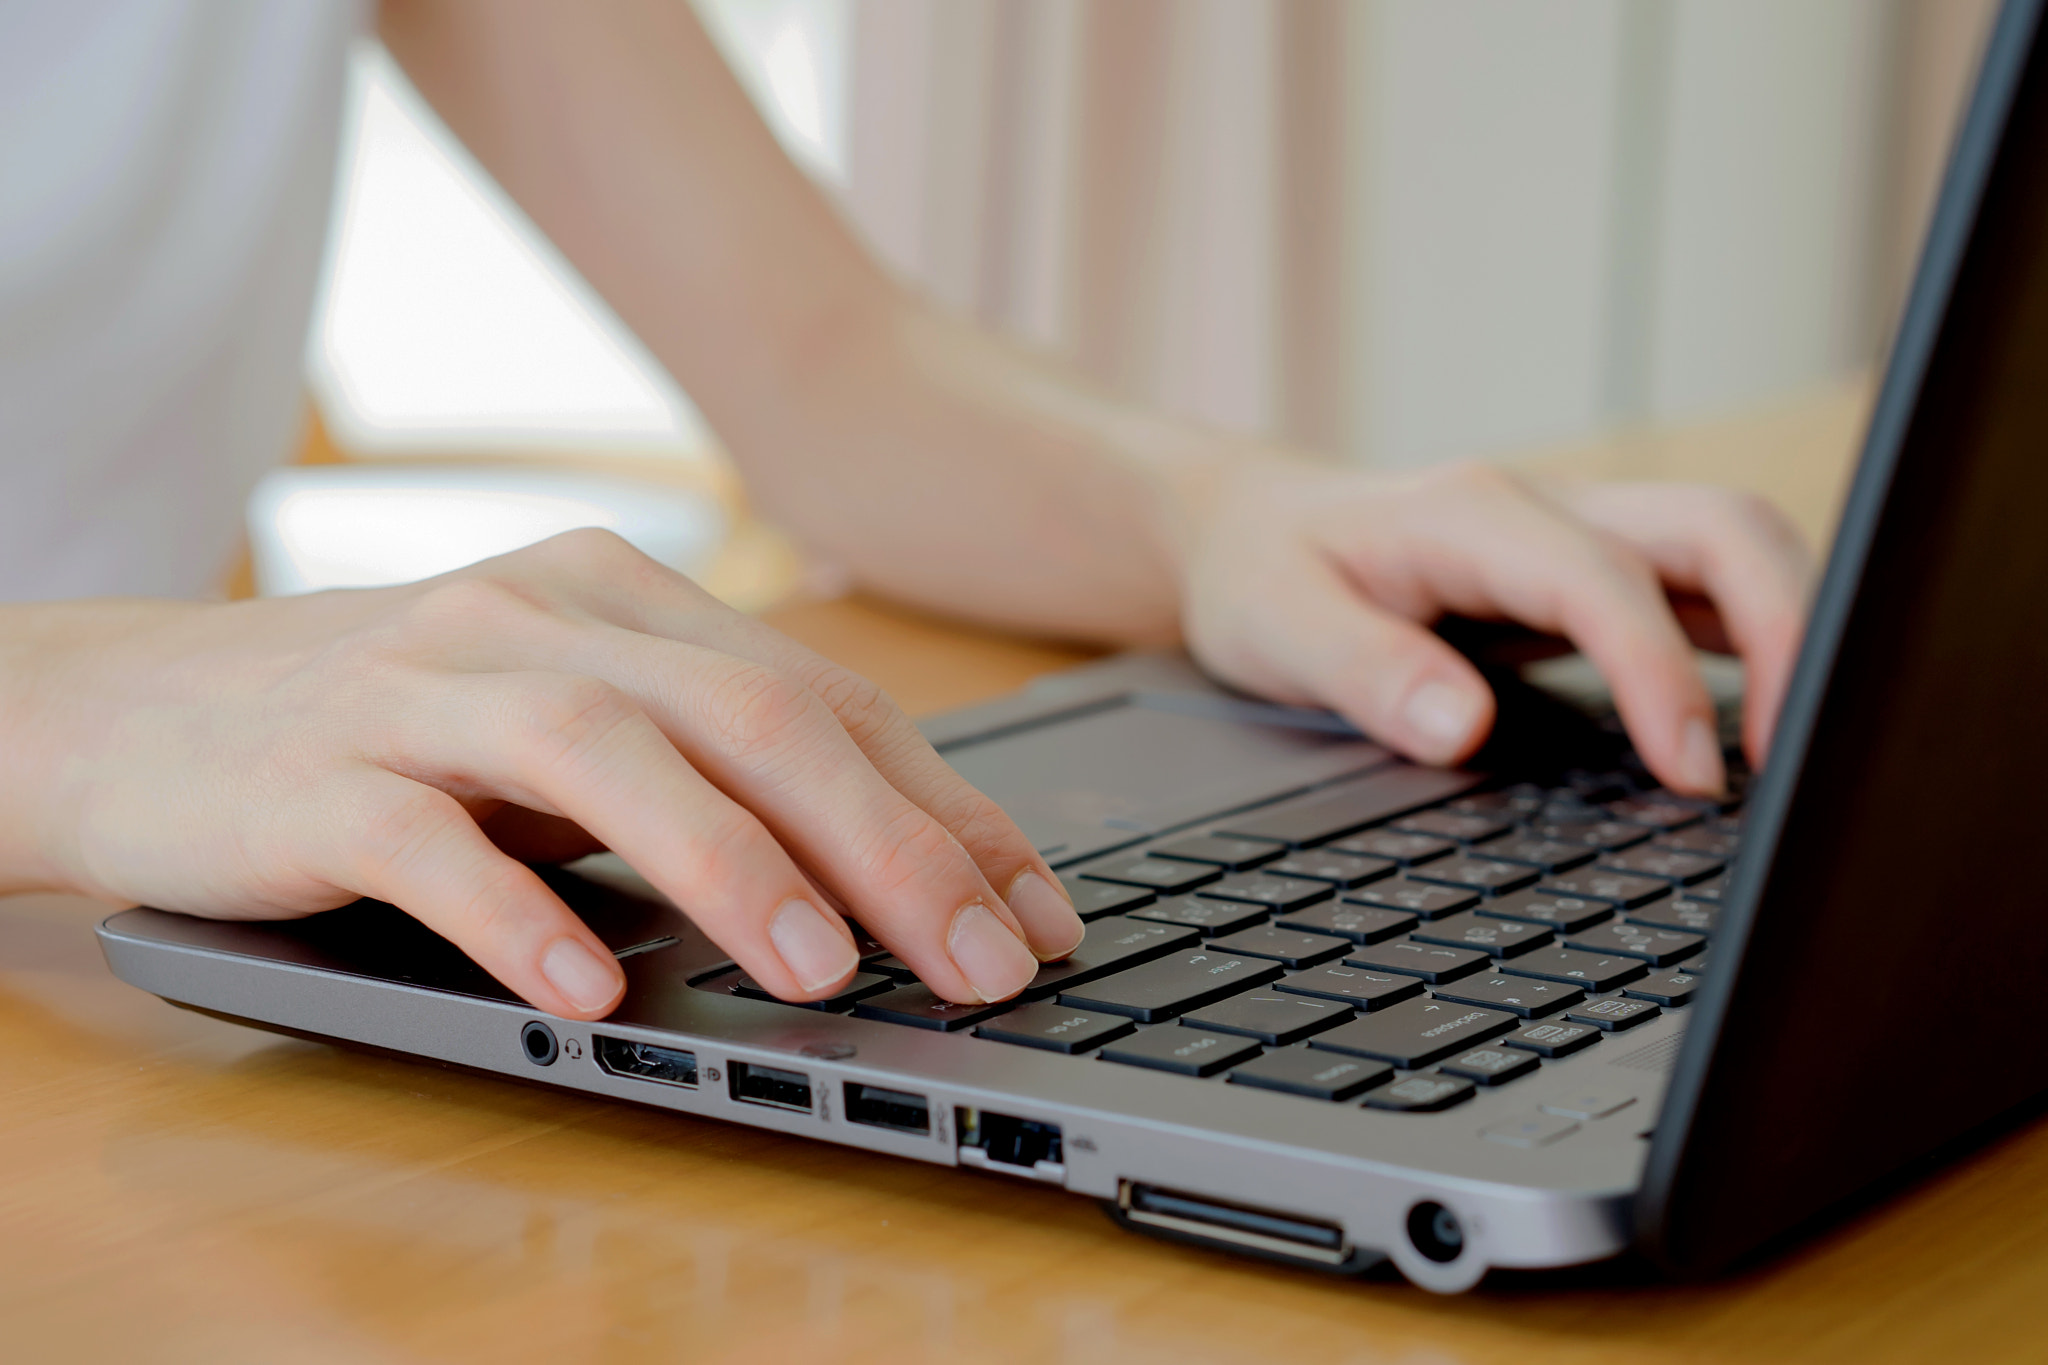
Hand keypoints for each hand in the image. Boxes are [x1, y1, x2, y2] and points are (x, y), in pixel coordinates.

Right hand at [2, 531, 1081, 1016]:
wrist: (140, 707)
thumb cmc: (400, 730)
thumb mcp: (574, 726)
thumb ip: (711, 768)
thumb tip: (898, 876)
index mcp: (627, 595)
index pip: (826, 698)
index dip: (946, 807)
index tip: (1037, 912)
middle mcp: (541, 616)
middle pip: (749, 712)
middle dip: (887, 842)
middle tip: (983, 959)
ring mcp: (423, 683)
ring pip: (605, 752)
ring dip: (729, 865)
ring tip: (822, 972)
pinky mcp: (318, 772)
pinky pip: (429, 842)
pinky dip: (520, 915)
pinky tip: (593, 992)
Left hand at [1176, 460, 1813, 794]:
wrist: (1247, 527)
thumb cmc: (1263, 574)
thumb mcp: (1276, 627)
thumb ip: (1366, 674)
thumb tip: (1463, 728)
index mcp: (1471, 515)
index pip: (1606, 579)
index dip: (1663, 674)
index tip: (1691, 774)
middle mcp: (1545, 507)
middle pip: (1719, 528)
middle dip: (1786, 632)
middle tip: (1789, 762)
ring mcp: (1578, 530)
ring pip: (1731, 545)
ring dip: (1788, 632)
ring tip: (1789, 755)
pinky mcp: (1591, 568)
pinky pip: (1702, 587)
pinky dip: (1753, 643)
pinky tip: (1754, 723)